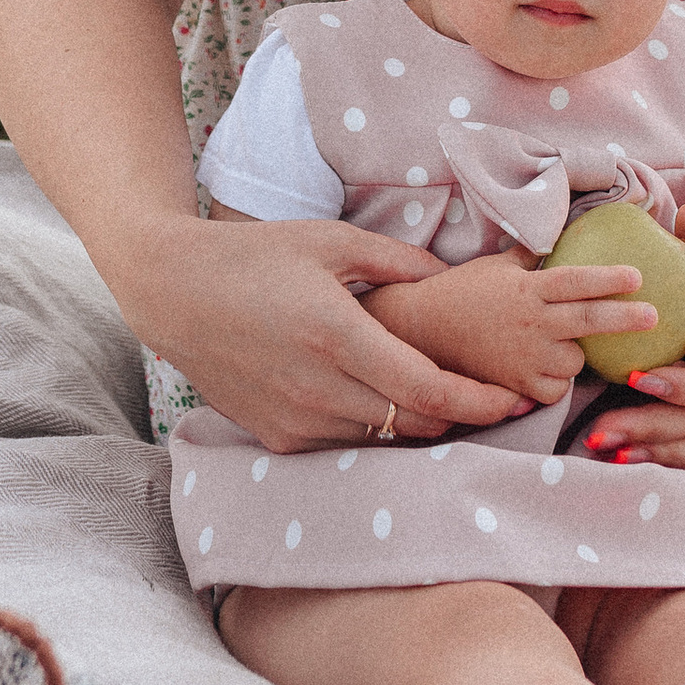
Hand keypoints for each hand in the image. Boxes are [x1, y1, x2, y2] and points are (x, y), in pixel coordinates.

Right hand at [122, 211, 536, 453]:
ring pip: (382, 439)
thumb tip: (451, 277)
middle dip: (459, 414)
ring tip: (437, 393)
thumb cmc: (253, 256)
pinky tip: (377, 397)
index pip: (429, 391)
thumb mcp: (329, 241)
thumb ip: (398, 261)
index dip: (480, 402)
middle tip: (489, 393)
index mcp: (337, 336)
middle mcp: (317, 388)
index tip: (512, 396)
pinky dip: (372, 427)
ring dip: (417, 423)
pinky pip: (345, 442)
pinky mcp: (276, 436)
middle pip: (415, 424)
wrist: (173, 292)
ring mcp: (294, 419)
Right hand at [358, 248, 665, 410]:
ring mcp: (523, 356)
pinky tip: (554, 371)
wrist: (422, 330)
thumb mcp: (497, 264)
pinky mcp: (514, 385)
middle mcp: (530, 322)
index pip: (576, 281)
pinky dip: (558, 383)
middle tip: (653, 317)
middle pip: (588, 322)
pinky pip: (553, 390)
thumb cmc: (462, 291)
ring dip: (581, 356)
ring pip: (574, 362)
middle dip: (625, 319)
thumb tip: (562, 230)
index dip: (608, 278)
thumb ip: (531, 254)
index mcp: (527, 288)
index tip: (638, 276)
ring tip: (574, 346)